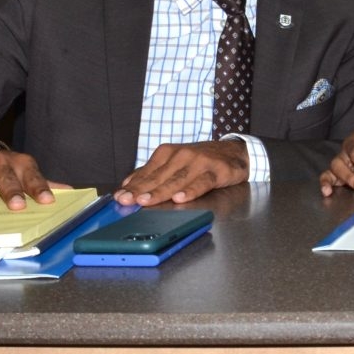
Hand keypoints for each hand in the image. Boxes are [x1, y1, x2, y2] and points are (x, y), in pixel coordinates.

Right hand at [0, 142, 57, 213]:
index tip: (47, 201)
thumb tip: (71, 192)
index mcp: (20, 165)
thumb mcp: (24, 171)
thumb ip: (43, 183)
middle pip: (6, 179)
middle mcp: (0, 164)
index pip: (33, 177)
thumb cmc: (4, 168)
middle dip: (11, 192)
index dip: (40, 188)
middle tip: (16, 206)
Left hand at [114, 140, 248, 205]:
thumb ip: (153, 174)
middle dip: (142, 190)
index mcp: (168, 152)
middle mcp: (182, 155)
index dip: (133, 186)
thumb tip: (128, 185)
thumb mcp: (175, 163)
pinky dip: (191, 190)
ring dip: (161, 192)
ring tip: (147, 201)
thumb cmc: (201, 160)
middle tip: (128, 201)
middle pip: (159, 177)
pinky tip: (180, 198)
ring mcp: (199, 162)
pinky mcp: (216, 171)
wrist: (233, 152)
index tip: (120, 197)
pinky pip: (202, 183)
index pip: (147, 172)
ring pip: (177, 180)